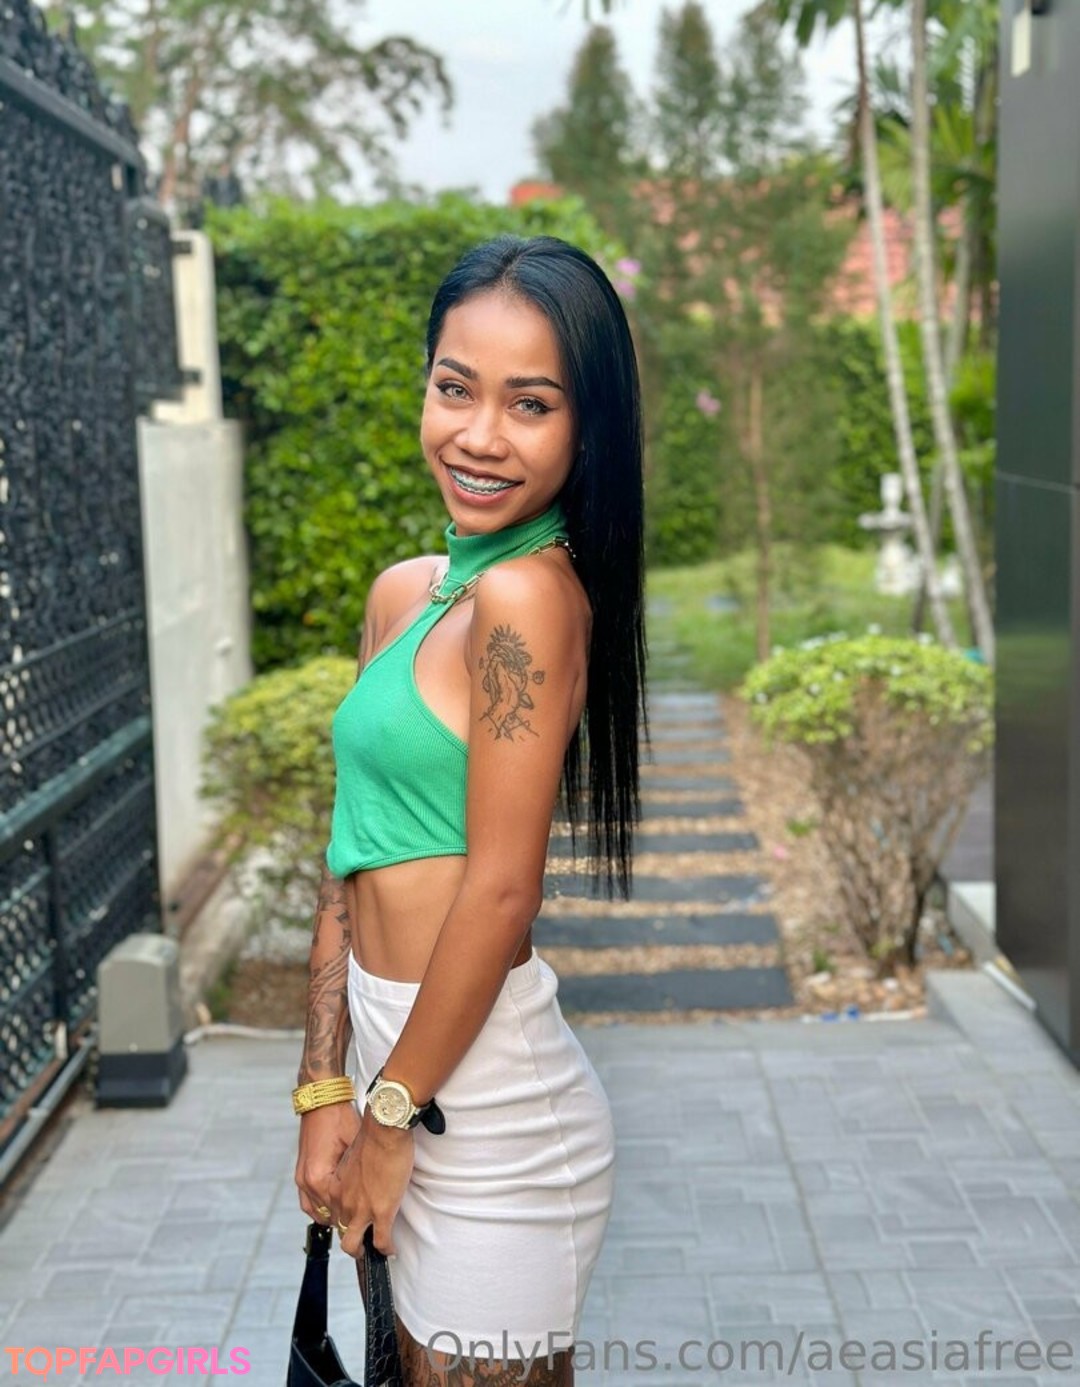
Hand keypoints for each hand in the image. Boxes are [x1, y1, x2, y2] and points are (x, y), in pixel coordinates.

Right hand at [294, 1102, 361, 1224]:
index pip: (337, 1213)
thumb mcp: (356, 1145)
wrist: (322, 1098)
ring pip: (316, 1211)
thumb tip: (375, 1192)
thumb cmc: (341, 1118)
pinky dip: (321, 1207)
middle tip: (366, 1224)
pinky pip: (309, 1201)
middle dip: (346, 1220)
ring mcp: (301, 1177)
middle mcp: (306, 1181)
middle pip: (327, 1215)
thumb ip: (360, 1173)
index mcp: (319, 1177)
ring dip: (333, 1215)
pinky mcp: (302, 1171)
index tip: (371, 1225)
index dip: (356, 1219)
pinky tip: (335, 1207)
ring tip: (353, 1219)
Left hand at [328, 1107, 414, 1259]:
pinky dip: (386, 1249)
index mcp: (334, 1187)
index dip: (344, 1218)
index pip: (333, 1213)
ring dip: (363, 1250)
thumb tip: (361, 1176)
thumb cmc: (372, 1135)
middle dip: (351, 1237)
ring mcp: (361, 1209)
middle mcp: (343, 1201)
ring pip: (353, 1245)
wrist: (384, 1129)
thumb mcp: (353, 1158)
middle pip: (341, 1230)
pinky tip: (391, 1250)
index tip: (353, 1219)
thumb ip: (353, 1172)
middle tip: (362, 1239)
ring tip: (373, 1251)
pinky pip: (381, 1241)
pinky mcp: (381, 1212)